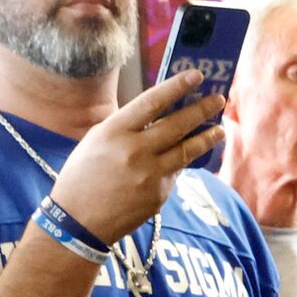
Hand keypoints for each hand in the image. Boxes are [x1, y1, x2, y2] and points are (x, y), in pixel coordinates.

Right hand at [48, 68, 224, 243]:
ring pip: (187, 151)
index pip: (152, 102)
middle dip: (201, 110)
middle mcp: (135, 151)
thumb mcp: (97, 141)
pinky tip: (189, 156)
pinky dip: (183, 162)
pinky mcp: (159, 195)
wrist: (78, 221)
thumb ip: (127, 127)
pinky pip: (175, 173)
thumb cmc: (83, 175)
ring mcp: (150, 175)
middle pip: (177, 125)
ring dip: (206, 138)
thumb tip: (159, 114)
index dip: (177, 87)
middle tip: (219, 99)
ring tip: (219, 129)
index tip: (196, 76)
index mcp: (115, 131)